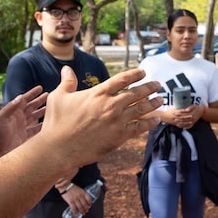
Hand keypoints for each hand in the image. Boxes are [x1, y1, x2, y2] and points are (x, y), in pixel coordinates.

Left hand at [0, 86, 46, 157]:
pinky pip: (35, 130)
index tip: (40, 88)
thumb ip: (11, 107)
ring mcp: (21, 127)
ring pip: (34, 117)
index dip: (32, 93)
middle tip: (48, 95)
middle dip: (39, 101)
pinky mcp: (24, 137)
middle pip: (31, 107)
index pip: (24, 100)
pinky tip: (47, 124)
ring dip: (42, 112)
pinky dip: (41, 126)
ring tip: (50, 108)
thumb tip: (21, 97)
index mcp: (13, 112)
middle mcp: (18, 118)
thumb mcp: (2, 118)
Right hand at [39, 67, 161, 170]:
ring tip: (161, 99)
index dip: (134, 74)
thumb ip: (66, 82)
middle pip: (136, 93)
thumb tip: (67, 69)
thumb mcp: (58, 97)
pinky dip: (150, 122)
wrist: (59, 148)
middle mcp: (110, 105)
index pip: (122, 80)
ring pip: (141, 109)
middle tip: (157, 84)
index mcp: (98, 93)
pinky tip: (156, 119)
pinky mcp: (119, 137)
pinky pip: (140, 127)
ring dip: (153, 103)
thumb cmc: (56, 122)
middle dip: (149, 87)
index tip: (143, 72)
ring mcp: (117, 121)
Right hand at [62, 184, 92, 215]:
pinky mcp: (70, 201)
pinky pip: (73, 208)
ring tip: (83, 213)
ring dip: (82, 211)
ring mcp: (75, 199)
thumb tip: (83, 199)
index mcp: (83, 192)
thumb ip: (82, 194)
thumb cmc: (71, 187)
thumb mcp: (79, 189)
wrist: (65, 185)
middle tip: (86, 211)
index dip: (90, 203)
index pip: (89, 199)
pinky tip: (76, 214)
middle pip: (85, 204)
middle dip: (86, 209)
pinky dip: (75, 212)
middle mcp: (80, 196)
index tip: (89, 206)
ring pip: (80, 207)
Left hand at [170, 105, 199, 129]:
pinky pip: (190, 126)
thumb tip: (186, 110)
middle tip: (174, 119)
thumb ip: (190, 108)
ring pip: (186, 124)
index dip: (179, 114)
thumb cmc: (197, 108)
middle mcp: (192, 118)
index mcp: (192, 114)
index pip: (184, 114)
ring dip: (181, 124)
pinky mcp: (194, 123)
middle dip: (179, 120)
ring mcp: (193, 121)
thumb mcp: (193, 106)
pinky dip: (186, 127)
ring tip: (177, 124)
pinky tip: (183, 128)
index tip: (175, 114)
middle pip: (184, 119)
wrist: (202, 112)